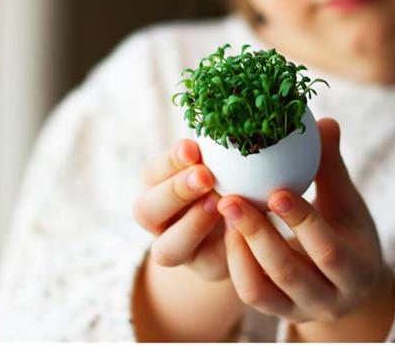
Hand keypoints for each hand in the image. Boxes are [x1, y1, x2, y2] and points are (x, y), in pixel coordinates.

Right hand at [133, 139, 227, 280]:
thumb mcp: (222, 160)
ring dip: (192, 225)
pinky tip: (241, 226)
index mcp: (157, 186)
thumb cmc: (232, 175)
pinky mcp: (207, 269)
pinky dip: (225, 245)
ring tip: (220, 204)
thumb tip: (239, 126)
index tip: (193, 148)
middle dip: (175, 192)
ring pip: (167, 250)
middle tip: (204, 175)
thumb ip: (219, 150)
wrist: (249, 218)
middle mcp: (160, 220)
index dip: (170, 161)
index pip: (152, 173)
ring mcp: (179, 249)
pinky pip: (208, 264)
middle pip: (146, 212)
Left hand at [217, 118, 394, 332]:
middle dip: (258, 235)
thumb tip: (324, 122)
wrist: (347, 280)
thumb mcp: (346, 202)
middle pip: (289, 272)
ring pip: (262, 287)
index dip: (302, 221)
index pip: (327, 250)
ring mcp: (299, 310)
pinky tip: (225, 228)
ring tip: (224, 209)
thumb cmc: (347, 229)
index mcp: (356, 271)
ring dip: (239, 247)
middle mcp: (330, 300)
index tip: (276, 191)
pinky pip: (250, 292)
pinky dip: (235, 261)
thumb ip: (331, 167)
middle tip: (231, 199)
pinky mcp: (275, 312)